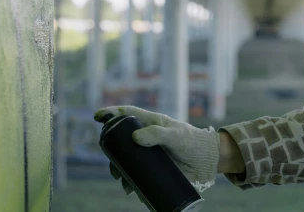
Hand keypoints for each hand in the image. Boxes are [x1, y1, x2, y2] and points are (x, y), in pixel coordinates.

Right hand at [94, 106, 220, 191]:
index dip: (111, 113)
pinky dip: (130, 183)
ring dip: (118, 170)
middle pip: (120, 141)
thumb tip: (135, 138)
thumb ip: (158, 134)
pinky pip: (136, 176)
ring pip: (125, 160)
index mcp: (151, 123)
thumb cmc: (193, 142)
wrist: (206, 162)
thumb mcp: (176, 136)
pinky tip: (131, 189)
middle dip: (111, 150)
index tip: (97, 116)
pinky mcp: (152, 169)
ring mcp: (148, 154)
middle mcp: (146, 138)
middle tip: (111, 161)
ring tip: (121, 179)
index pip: (127, 114)